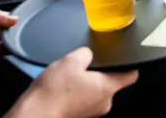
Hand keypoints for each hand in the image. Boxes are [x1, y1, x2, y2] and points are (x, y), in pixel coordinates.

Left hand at [0, 8, 17, 66]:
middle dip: (14, 33)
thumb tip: (13, 18)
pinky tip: (6, 49)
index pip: (6, 20)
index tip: (22, 22)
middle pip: (7, 34)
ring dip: (10, 44)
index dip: (14, 21)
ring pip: (3, 46)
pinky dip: (1, 54)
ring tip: (15, 40)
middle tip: (20, 32)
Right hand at [6, 47, 137, 117]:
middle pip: (110, 82)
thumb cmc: (53, 93)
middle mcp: (104, 103)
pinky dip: (76, 95)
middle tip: (83, 66)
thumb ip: (86, 53)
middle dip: (98, 73)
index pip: (131, 75)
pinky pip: (83, 101)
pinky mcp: (80, 116)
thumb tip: (88, 54)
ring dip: (85, 84)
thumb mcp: (71, 60)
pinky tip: (62, 90)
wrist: (34, 116)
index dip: (128, 65)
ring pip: (95, 92)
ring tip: (68, 78)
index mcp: (108, 87)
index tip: (123, 59)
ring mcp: (92, 112)